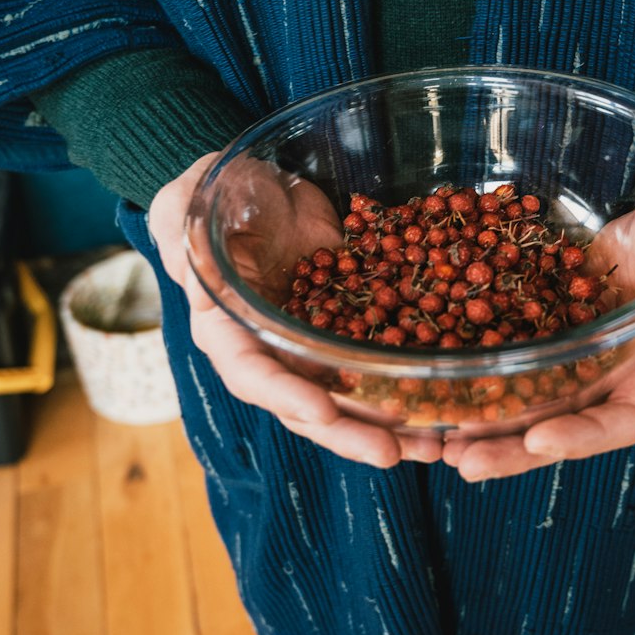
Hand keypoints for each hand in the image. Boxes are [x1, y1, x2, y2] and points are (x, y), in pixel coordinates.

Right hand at [149, 152, 443, 466]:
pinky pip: (383, 360)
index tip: (323, 412)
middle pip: (308, 406)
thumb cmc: (214, 192)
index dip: (286, 396)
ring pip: (352, 396)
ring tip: (435, 445)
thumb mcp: (187, 208)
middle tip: (393, 452)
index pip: (252, 374)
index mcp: (227, 330)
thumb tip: (197, 276)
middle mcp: (273, 351)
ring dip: (391, 425)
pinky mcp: (352, 324)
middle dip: (350, 433)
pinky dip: (413, 381)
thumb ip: (184, 239)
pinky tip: (450, 398)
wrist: (261, 182)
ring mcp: (316, 343)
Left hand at [441, 187, 634, 481]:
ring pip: (527, 409)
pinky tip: (427, 393)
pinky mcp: (550, 336)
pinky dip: (470, 382)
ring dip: (481, 429)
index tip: (540, 440)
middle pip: (564, 429)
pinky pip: (508, 368)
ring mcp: (581, 362)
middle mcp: (618, 377)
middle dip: (513, 451)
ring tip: (430, 443)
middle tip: (463, 462)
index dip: (586, 433)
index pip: (629, 416)